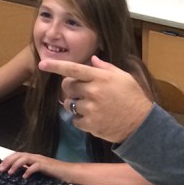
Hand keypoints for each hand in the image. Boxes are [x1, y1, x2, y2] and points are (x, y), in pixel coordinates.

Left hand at [0, 151, 67, 179]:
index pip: (18, 155)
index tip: (1, 166)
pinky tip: (24, 176)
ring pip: (25, 158)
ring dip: (16, 165)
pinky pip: (36, 166)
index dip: (8, 159)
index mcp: (34, 158)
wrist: (69, 173)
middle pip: (19, 155)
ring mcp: (42, 161)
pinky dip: (29, 171)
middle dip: (8, 161)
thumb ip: (30, 169)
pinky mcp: (47, 166)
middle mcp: (37, 157)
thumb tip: (19, 173)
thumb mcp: (39, 171)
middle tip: (1, 169)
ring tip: (10, 172)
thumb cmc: (55, 173)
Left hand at [38, 55, 152, 142]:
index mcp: (101, 77)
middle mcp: (93, 91)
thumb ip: (106, 67)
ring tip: (92, 107)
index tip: (42, 64)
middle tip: (81, 92)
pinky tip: (93, 117)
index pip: (74, 68)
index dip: (56, 66)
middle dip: (71, 88)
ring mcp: (90, 108)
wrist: (141, 124)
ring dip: (76, 105)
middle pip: (67, 86)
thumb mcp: (123, 77)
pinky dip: (80, 119)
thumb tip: (92, 59)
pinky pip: (75, 120)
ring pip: (70, 104)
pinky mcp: (90, 124)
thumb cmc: (133, 97)